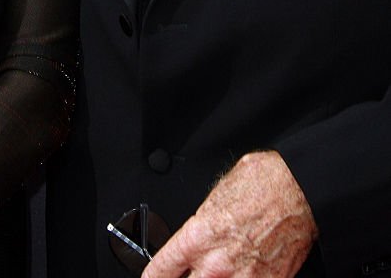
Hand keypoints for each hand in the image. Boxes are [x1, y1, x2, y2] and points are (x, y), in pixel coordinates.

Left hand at [142, 152, 317, 277]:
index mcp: (199, 236)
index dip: (152, 277)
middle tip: (188, 274)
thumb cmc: (262, 183)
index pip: (162, 269)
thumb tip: (197, 231)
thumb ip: (203, 221)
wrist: (300, 191)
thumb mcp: (218, 193)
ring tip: (215, 274)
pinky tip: (241, 274)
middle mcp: (217, 264)